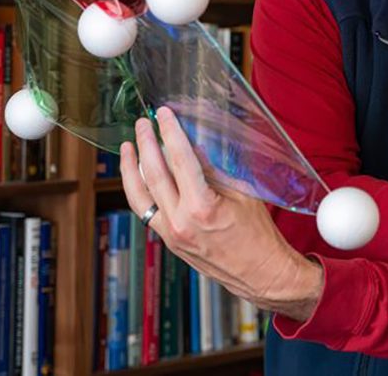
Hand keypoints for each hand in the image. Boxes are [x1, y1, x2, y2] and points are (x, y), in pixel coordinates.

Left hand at [119, 106, 322, 320]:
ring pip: (139, 195)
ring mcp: (170, 234)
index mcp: (201, 208)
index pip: (179, 160)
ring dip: (131, 167)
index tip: (163, 115)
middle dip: (145, 144)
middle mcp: (180, 222)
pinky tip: (137, 175)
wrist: (260, 272)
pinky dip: (138, 190)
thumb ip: (215, 170)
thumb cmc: (259, 234)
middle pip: (153, 174)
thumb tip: (195, 145)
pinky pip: (146, 210)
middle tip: (143, 123)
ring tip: (128, 147)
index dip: (169, 132)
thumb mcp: (243, 194)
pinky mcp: (168, 241)